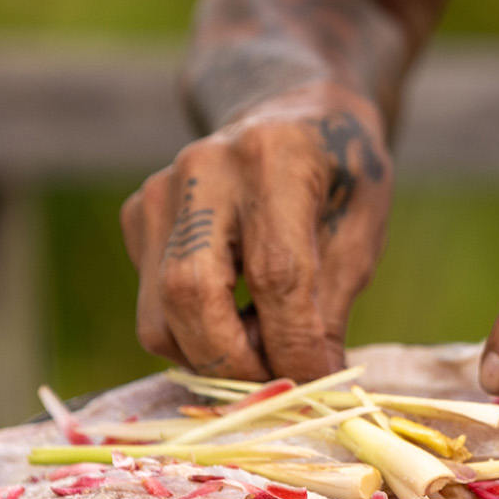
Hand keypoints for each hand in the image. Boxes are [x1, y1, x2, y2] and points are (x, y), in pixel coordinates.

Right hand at [123, 82, 392, 381]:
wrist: (289, 113)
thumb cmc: (338, 176)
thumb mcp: (361, 229)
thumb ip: (330, 305)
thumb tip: (309, 385)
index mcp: (275, 158)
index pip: (274, 273)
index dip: (292, 344)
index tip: (315, 385)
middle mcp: (204, 168)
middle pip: (192, 293)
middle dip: (233, 363)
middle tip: (276, 385)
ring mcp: (159, 190)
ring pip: (159, 315)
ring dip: (211, 358)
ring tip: (263, 349)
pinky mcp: (137, 216)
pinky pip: (153, 305)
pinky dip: (194, 333)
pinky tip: (236, 313)